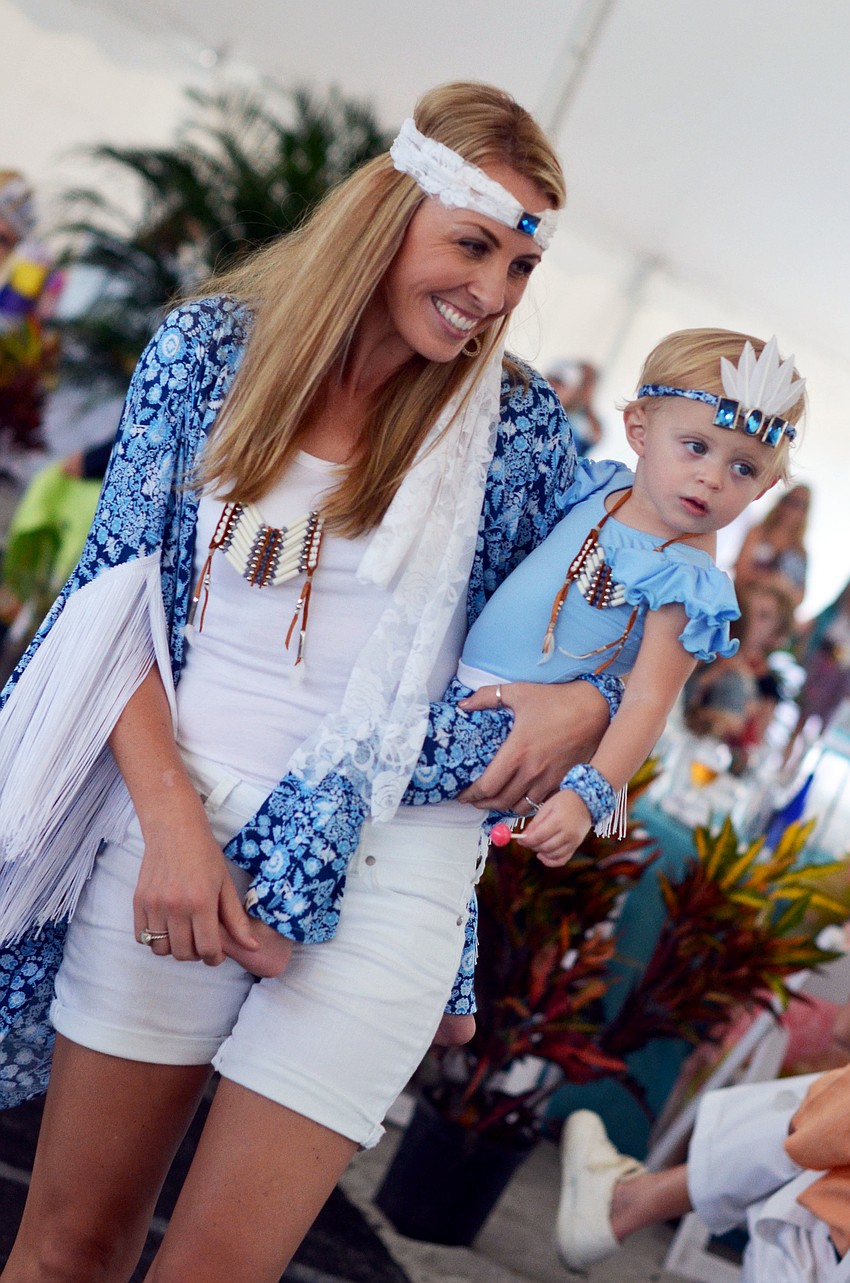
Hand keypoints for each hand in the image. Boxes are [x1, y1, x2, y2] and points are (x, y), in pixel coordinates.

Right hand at [133, 800, 258, 966]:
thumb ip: (236, 919)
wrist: (174, 830)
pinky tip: (167, 927)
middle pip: (183, 953)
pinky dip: (154, 939)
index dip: (214, 958)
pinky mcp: (138, 902)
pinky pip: (141, 937)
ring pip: (161, 949)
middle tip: (202, 942)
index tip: (217, 954)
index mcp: (202, 902)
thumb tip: (252, 947)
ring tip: (184, 935)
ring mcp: (154, 905)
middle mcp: (176, 906)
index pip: (207, 948)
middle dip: (196, 954)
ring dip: (174, 948)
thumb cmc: (204, 855)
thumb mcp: (225, 885)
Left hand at [457, 680, 609, 811]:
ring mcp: (549, 779)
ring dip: (505, 808)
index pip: (487, 786)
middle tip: (475, 801)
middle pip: (501, 801)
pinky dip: (527, 806)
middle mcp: (532, 770)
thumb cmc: (556, 700)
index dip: (471, 795)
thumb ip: (488, 697)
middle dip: (483, 804)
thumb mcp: (519, 692)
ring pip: (521, 807)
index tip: (462, 795)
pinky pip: (541, 804)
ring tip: (496, 802)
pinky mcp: (563, 781)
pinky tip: (520, 799)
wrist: (595, 709)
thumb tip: (463, 704)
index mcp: (517, 751)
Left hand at [516, 789, 591, 867]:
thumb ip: (535, 823)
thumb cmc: (564, 801)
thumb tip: (524, 837)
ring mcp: (574, 841)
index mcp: (559, 820)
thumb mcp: (547, 806)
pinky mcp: (576, 846)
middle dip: (532, 846)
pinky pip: (562, 860)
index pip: (539, 836)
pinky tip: (543, 855)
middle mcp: (568, 833)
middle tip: (527, 841)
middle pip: (545, 847)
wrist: (586, 802)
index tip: (520, 840)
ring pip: (553, 855)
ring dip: (541, 852)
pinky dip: (550, 861)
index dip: (526, 841)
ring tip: (537, 844)